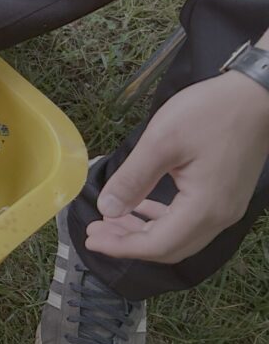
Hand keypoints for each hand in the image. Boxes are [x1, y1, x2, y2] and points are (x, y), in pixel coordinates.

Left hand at [86, 71, 268, 263]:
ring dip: (144, 232)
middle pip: (169, 247)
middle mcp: (219, 216)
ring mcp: (225, 206)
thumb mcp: (161, 142)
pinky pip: (189, 219)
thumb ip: (132, 179)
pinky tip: (141, 207)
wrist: (256, 95)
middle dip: (129, 243)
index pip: (158, 245)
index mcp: (204, 208)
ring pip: (179, 235)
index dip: (121, 247)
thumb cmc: (211, 113)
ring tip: (111, 221)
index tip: (91, 240)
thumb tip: (107, 209)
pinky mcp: (224, 194)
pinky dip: (161, 219)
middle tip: (95, 233)